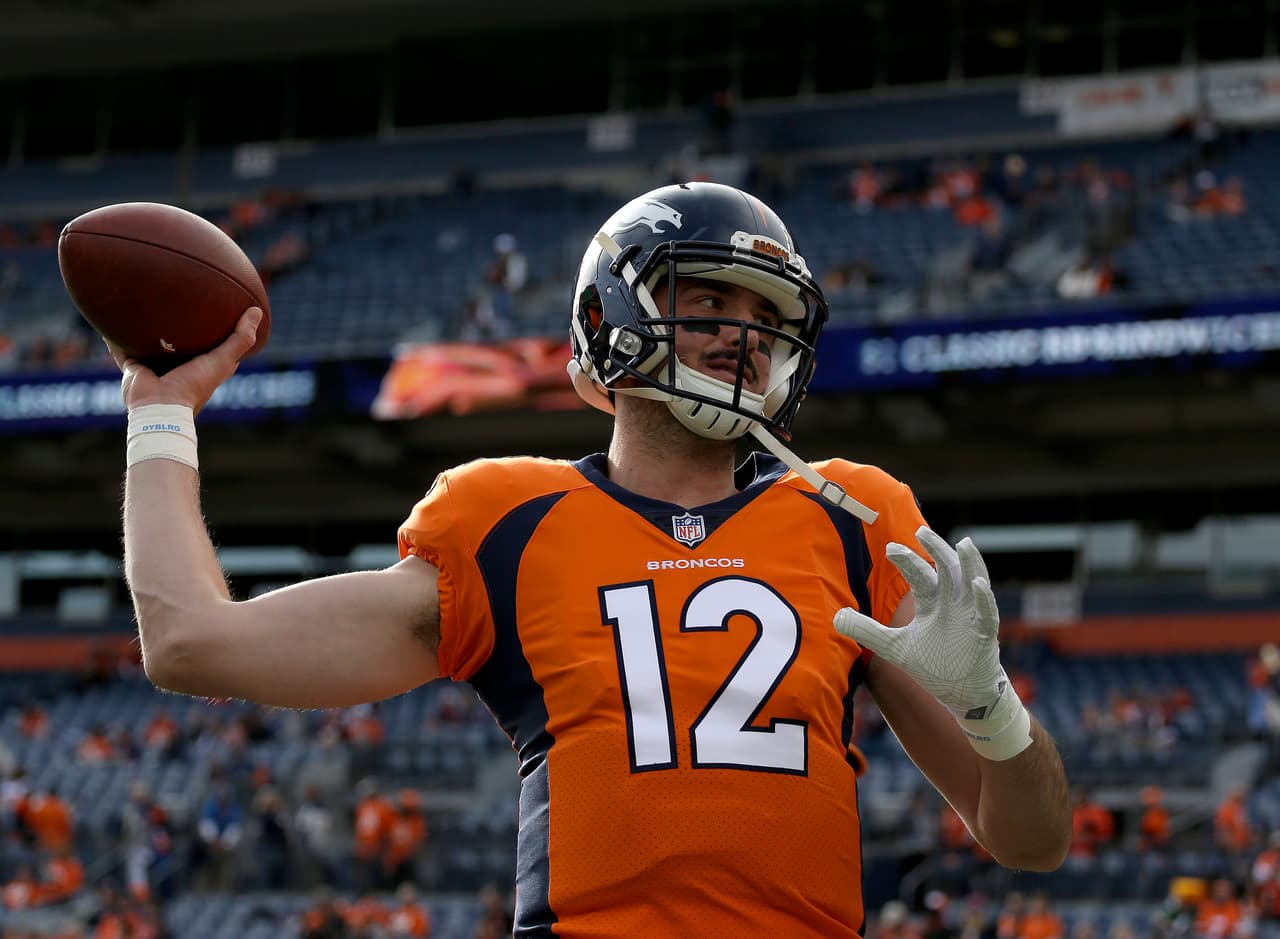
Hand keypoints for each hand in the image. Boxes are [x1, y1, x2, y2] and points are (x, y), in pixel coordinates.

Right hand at [107, 307, 262, 413]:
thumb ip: (240, 338)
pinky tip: (108, 317)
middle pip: (178, 342)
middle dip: (178, 326)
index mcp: (201, 366)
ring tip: (142, 303)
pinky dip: (114, 336)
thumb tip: (257, 310)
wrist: (159, 406)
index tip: (220, 309)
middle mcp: (178, 366)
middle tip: (176, 299)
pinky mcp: (134, 367)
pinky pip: (121, 348)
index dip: (219, 330)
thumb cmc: (194, 385)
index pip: (214, 346)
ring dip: (146, 329)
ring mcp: (155, 367)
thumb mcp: (223, 360)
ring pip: (150, 343)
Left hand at [833, 526, 1004, 719]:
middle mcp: (953, 604)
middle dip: (936, 550)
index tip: (890, 548)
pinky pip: (986, 613)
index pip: (920, 576)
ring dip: (969, 563)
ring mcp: (971, 617)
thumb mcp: (894, 646)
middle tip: (921, 531)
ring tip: (962, 543)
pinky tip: (978, 584)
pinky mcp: (984, 634)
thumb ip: (867, 631)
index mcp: (932, 603)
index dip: (907, 561)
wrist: (961, 693)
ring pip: (973, 582)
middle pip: (947, 569)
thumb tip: (836, 617)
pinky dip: (984, 599)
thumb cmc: (933, 664)